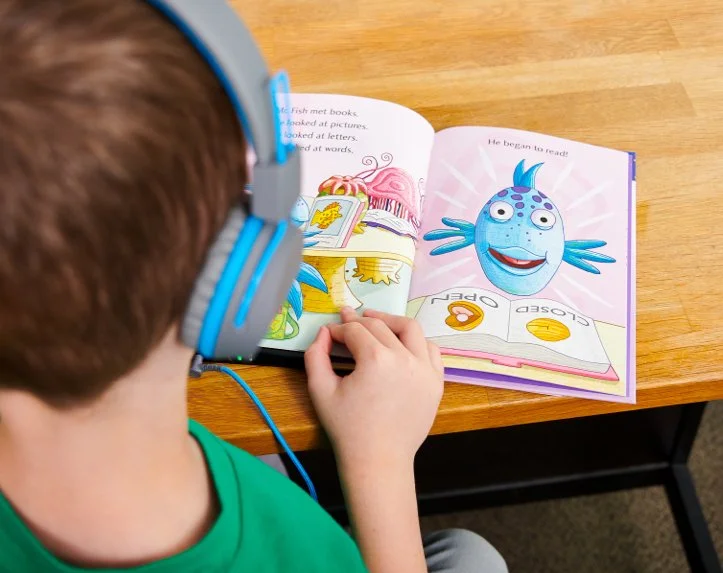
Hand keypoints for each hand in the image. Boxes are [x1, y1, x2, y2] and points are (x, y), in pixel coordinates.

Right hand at [304, 307, 443, 470]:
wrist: (378, 460)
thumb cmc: (347, 428)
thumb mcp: (320, 390)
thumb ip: (315, 356)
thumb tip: (325, 333)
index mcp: (375, 359)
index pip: (355, 330)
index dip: (340, 328)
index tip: (331, 332)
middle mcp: (404, 358)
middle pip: (380, 326)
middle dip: (360, 321)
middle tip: (347, 320)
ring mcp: (425, 369)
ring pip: (410, 329)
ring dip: (391, 322)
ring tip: (376, 322)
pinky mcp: (435, 382)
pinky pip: (430, 350)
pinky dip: (416, 342)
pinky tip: (402, 344)